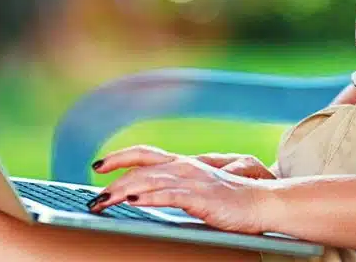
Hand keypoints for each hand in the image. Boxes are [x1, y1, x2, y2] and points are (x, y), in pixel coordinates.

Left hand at [88, 145, 275, 233]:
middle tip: (92, 198)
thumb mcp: (198, 192)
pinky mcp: (200, 196)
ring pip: (148, 180)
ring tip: (102, 202)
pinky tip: (132, 200)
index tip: (97, 165)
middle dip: (112, 180)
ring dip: (121, 191)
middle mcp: (184, 166)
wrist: (263, 202)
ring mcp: (192, 180)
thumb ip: (174, 190)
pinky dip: (148, 196)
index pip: (144, 154)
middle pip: (140, 166)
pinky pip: (168, 194)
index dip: (119, 157)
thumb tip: (143, 195)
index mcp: (183, 164)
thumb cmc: (232, 201)